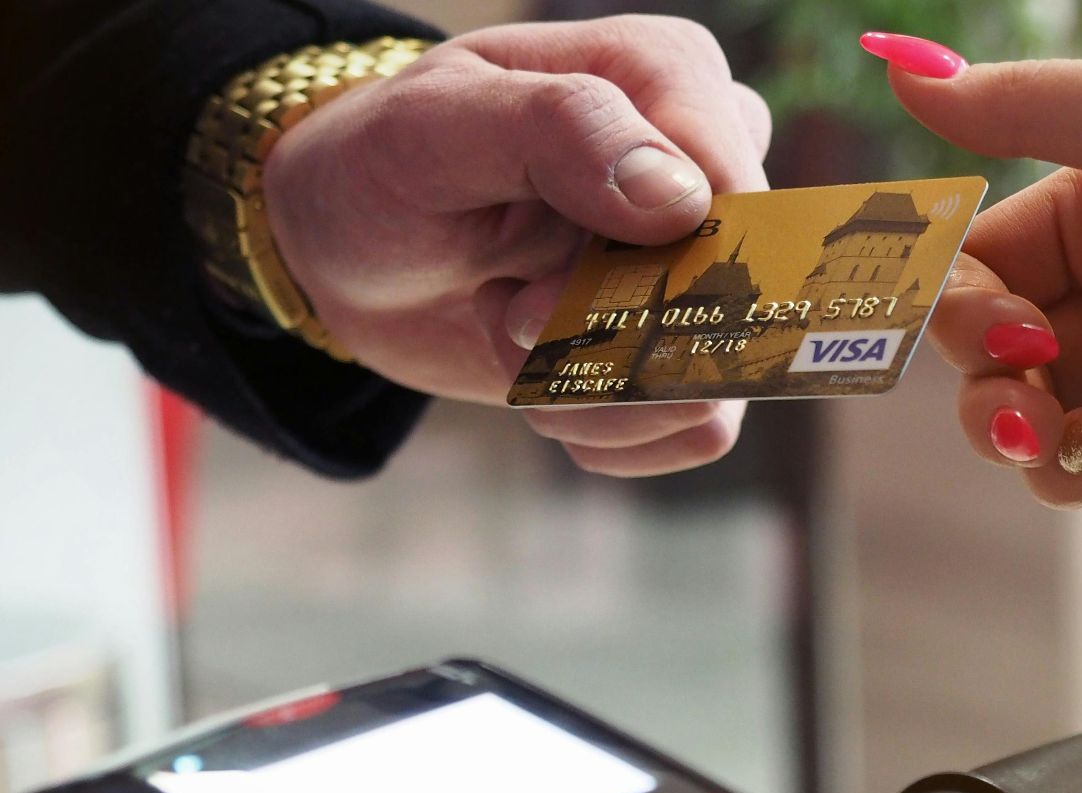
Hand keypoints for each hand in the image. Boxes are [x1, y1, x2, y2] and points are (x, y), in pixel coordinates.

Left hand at [266, 16, 771, 476]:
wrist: (348, 249)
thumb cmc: (385, 164)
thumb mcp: (433, 127)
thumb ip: (558, 130)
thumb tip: (678, 199)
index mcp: (669, 76)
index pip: (732, 197)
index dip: (647, 275)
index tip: (528, 296)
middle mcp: (707, 164)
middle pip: (729, 298)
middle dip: (603, 338)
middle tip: (504, 310)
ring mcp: (699, 260)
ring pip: (716, 379)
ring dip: (593, 390)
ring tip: (508, 335)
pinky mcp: (680, 343)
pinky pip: (700, 427)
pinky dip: (605, 426)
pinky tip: (538, 379)